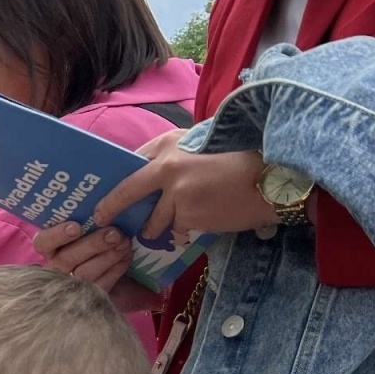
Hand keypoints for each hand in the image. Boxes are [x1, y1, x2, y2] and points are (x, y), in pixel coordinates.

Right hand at [33, 222, 161, 313]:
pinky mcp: (91, 298)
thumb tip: (101, 203)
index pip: (43, 243)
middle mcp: (57, 269)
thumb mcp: (93, 231)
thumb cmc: (99, 246)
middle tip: (115, 233)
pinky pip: (101, 285)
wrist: (118, 278)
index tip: (76, 227)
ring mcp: (72, 287)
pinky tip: (126, 257)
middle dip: (92, 244)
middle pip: (66, 259)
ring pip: (84, 273)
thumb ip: (92, 220)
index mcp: (52, 250)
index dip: (56, 235)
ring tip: (125, 243)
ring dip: (107, 256)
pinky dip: (116, 269)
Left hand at [96, 132, 274, 237]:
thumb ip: (173, 157)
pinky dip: (184, 230)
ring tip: (168, 225)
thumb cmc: (241, 158)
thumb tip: (146, 174)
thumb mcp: (201, 144)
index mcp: (168, 144)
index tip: (105, 192)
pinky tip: (203, 220)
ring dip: (156, 227)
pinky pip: (177, 229)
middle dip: (111, 208)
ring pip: (154, 219)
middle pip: (127, 193)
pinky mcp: (188, 216)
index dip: (117, 181)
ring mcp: (175, 194)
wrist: (273, 178)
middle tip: (101, 219)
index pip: (130, 163)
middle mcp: (166, 167)